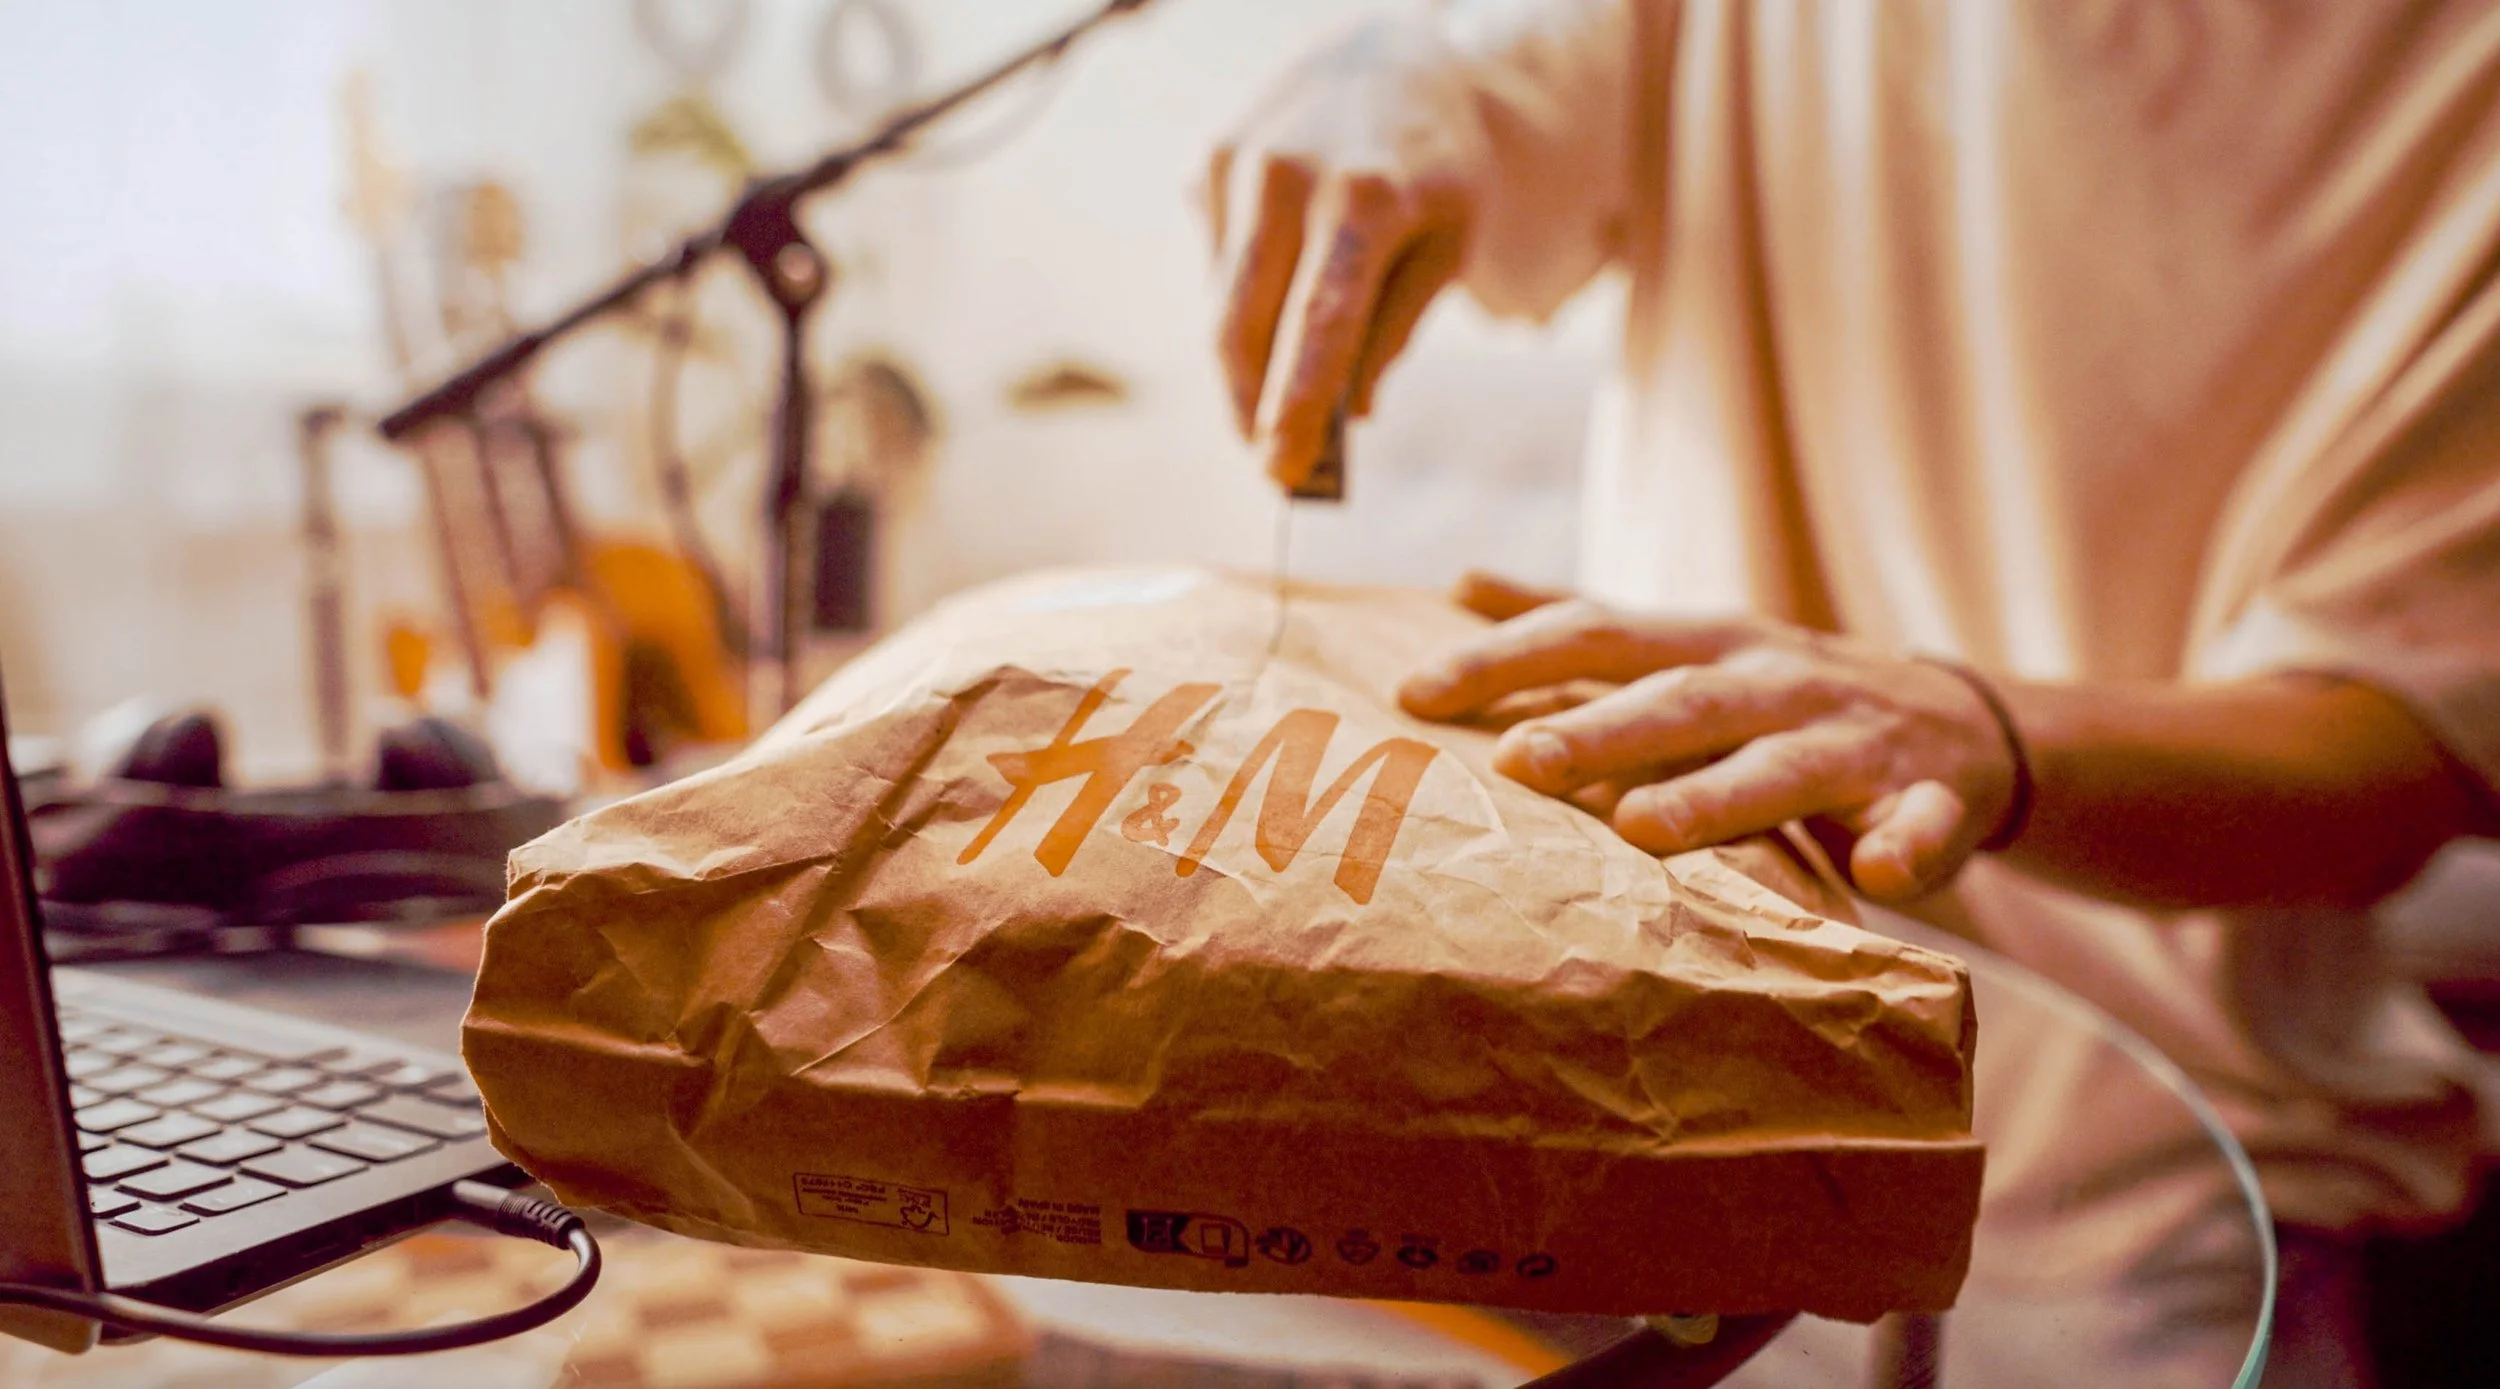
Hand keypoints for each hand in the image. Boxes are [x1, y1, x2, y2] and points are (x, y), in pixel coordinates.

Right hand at [1205, 19, 1473, 490]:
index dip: (1296, 402)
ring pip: (1222, 304)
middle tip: (1274, 469)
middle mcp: (1289, 174)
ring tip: (1272, 410)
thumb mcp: (1448, 242)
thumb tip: (1350, 415)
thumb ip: (1397, 328)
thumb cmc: (1433, 165)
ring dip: (1244, 369)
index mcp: (1367, 195)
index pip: (1319, 321)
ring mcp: (1239, 165)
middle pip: (1245, 324)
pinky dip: (1246, 305)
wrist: (1389, 54)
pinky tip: (1279, 300)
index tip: (1283, 468)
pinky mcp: (1209, 164)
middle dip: (1250, 408)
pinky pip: (1218, 268)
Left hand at [1398, 575, 2020, 901]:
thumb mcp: (1690, 643)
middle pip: (1680, 702)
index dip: (1507, 659)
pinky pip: (1927, 823)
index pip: (1596, 636)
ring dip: (1717, 795)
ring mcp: (1856, 738)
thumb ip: (1582, 622)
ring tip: (1644, 828)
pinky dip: (1909, 844)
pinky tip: (1881, 876)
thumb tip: (1460, 583)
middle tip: (1516, 763)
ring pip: (1785, 766)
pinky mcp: (1931, 797)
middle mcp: (1776, 680)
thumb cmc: (1784, 691)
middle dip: (1599, 731)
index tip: (1415, 692)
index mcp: (1708, 642)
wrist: (1963, 719)